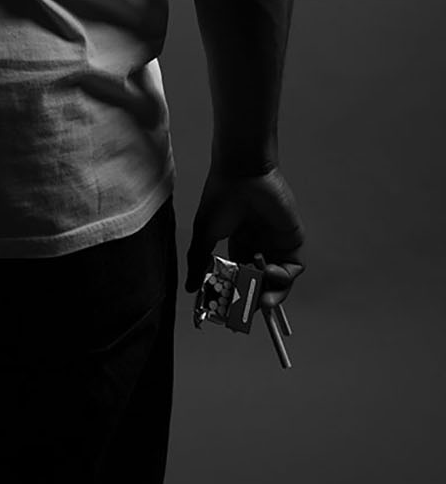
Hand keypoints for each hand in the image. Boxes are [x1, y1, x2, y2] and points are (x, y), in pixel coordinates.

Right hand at [184, 165, 306, 311]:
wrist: (241, 173)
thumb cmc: (220, 198)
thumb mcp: (204, 235)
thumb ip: (199, 263)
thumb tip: (189, 289)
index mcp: (239, 244)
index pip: (242, 278)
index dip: (237, 294)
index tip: (231, 308)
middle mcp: (259, 246)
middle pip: (262, 283)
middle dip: (256, 299)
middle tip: (248, 309)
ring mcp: (276, 244)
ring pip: (279, 281)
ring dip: (271, 293)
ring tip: (261, 297)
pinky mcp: (292, 240)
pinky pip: (293, 268)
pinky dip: (283, 278)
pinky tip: (268, 273)